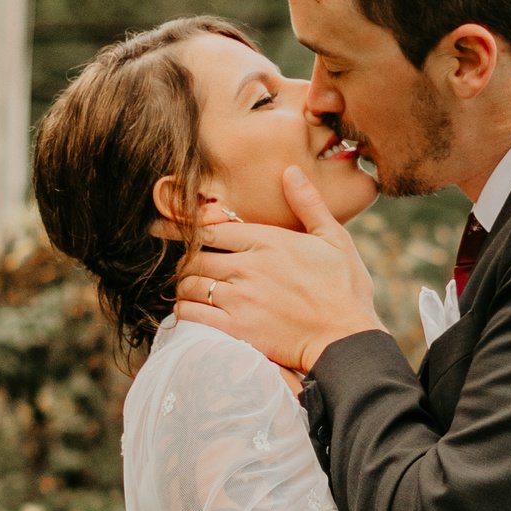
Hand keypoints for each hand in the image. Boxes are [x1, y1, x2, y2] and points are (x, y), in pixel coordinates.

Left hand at [173, 168, 381, 374]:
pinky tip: (190, 311)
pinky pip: (193, 315)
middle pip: (195, 257)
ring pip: (190, 285)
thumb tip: (290, 171)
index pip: (212, 229)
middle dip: (186, 261)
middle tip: (185, 266)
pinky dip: (185, 311)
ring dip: (184, 286)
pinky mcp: (236, 329)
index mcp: (269, 241)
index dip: (185, 229)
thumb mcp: (335, 239)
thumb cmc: (345, 290)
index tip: (163, 228)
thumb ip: (309, 204)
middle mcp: (249, 267)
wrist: (348, 340)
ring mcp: (240, 299)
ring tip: (188, 289)